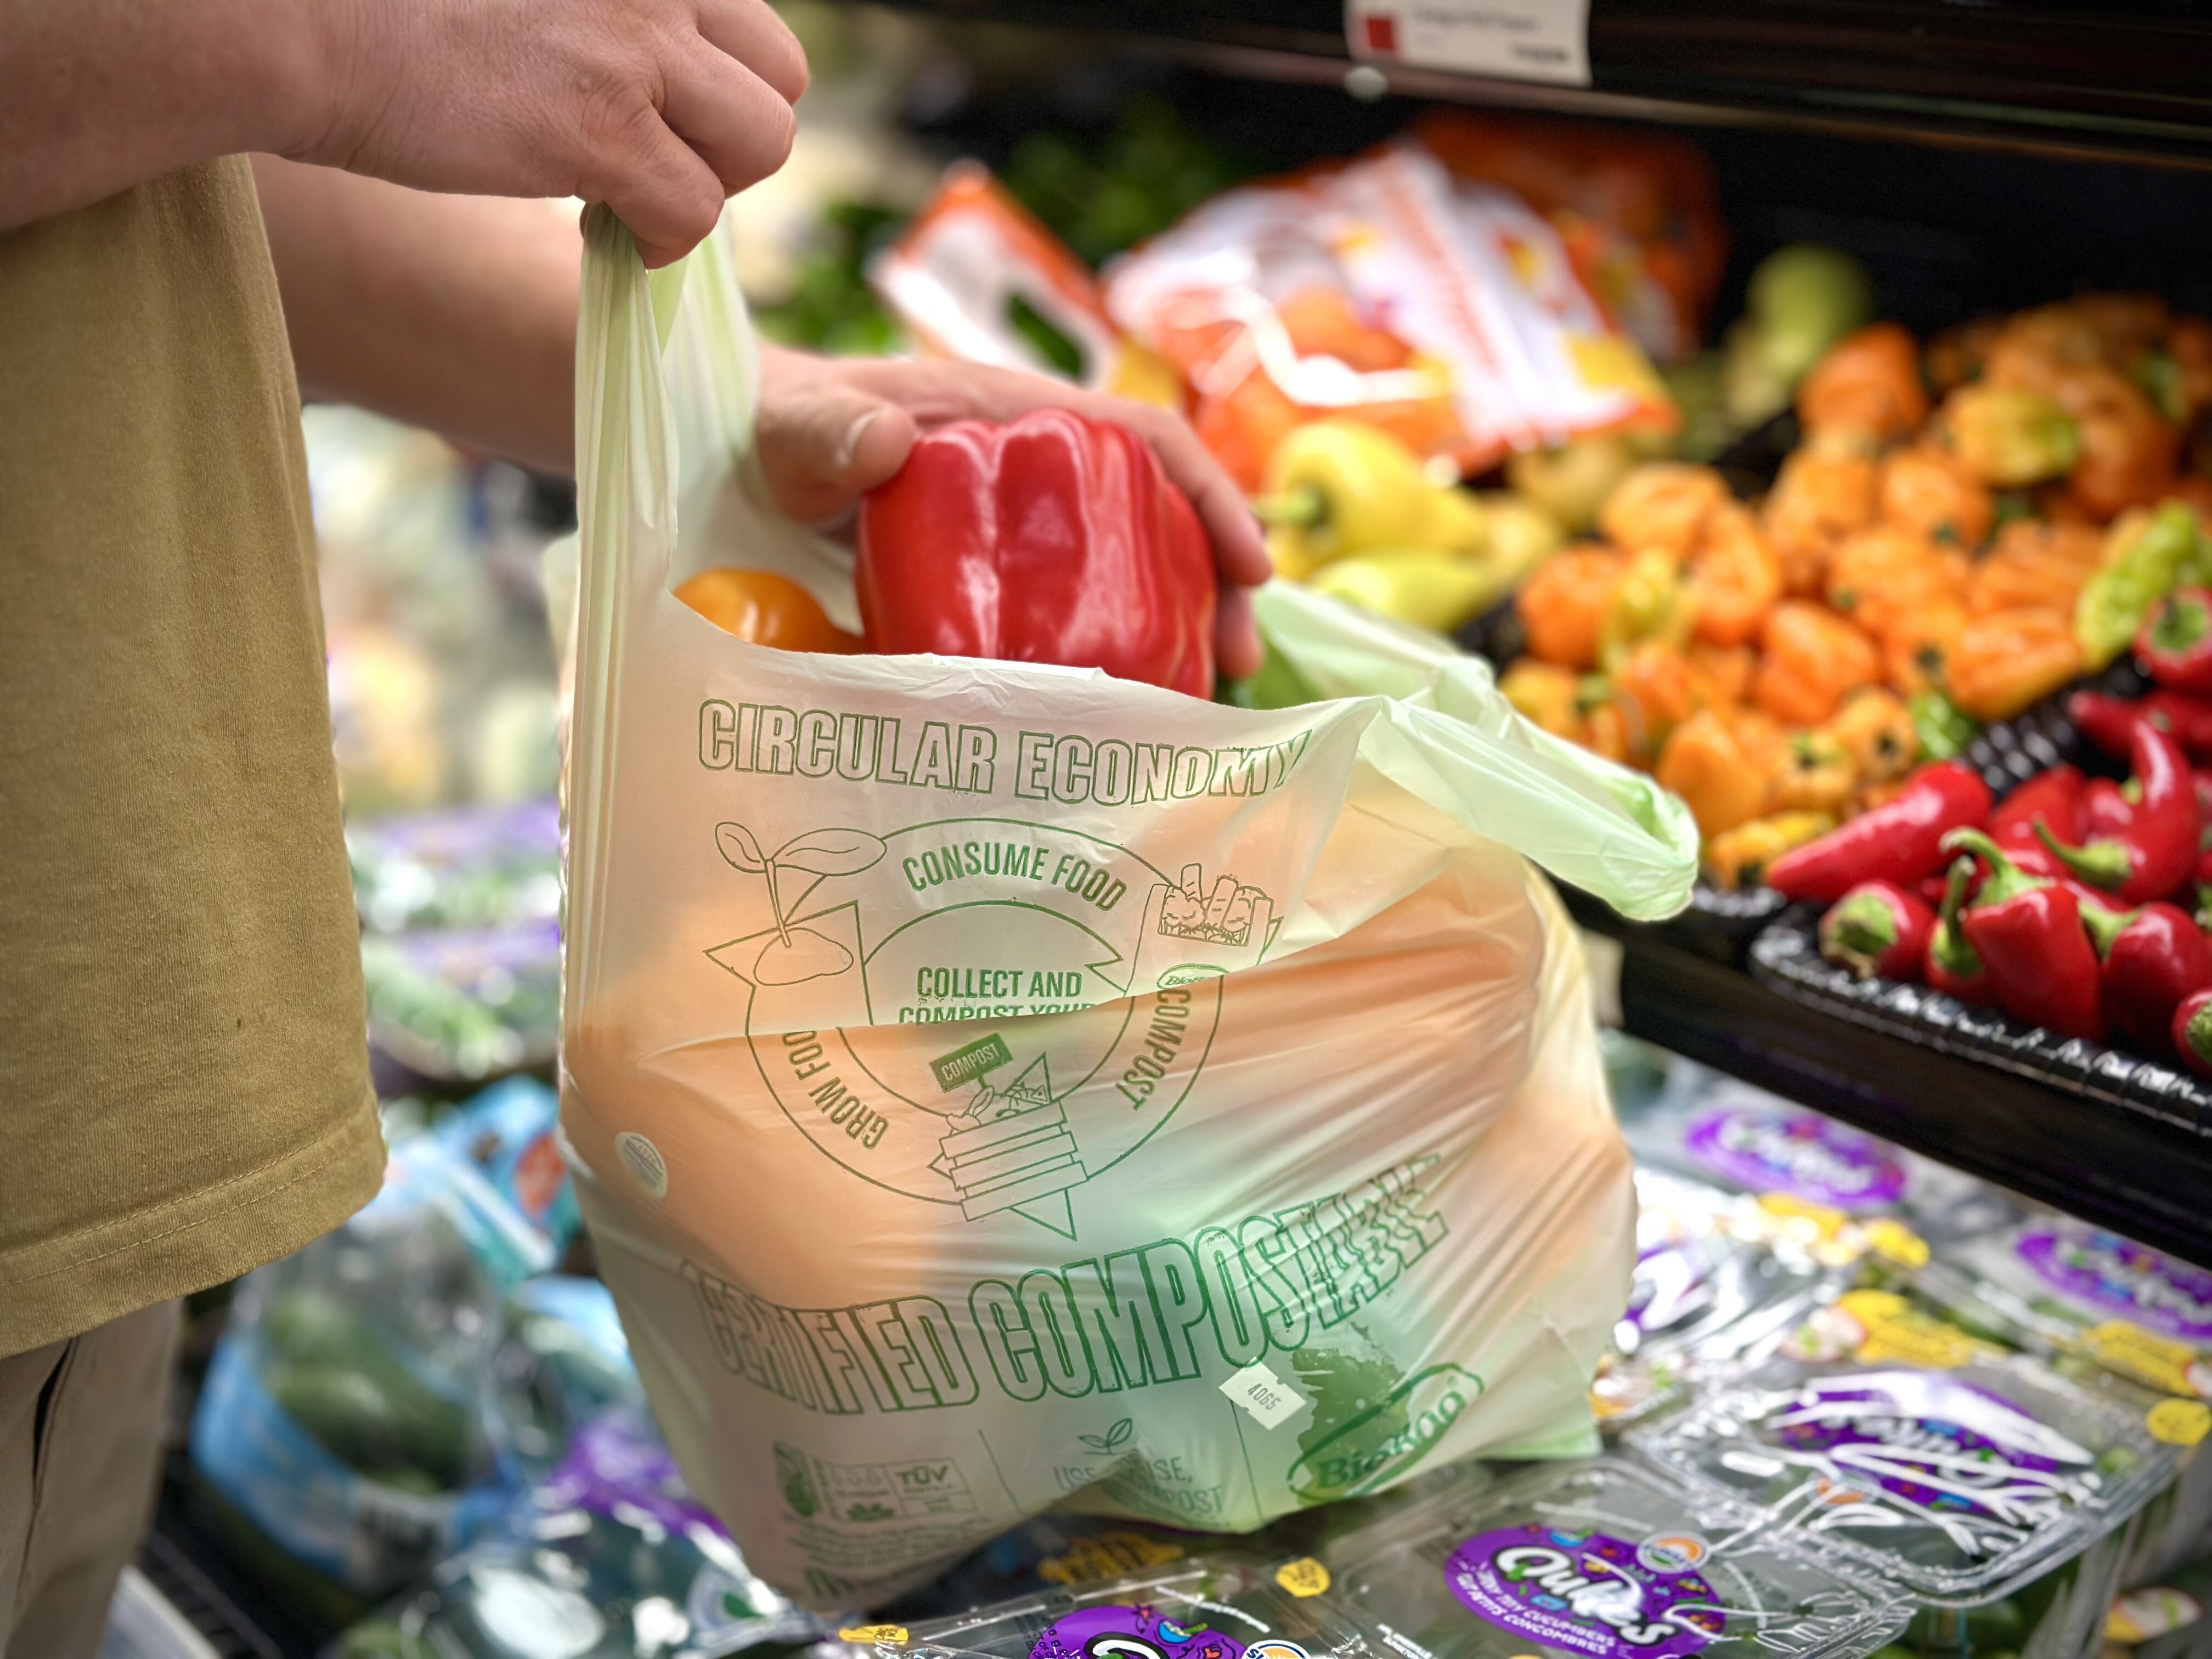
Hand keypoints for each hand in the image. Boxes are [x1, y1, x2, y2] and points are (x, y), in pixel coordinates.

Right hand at [289, 0, 806, 266]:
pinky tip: (598, 226)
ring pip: (761, 145)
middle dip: (730, 143)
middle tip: (654, 163)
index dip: (718, 93)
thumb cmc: (400, 14)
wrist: (305, 26)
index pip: (754, 31)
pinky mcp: (601, 125)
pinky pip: (694, 212)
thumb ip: (612, 20)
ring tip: (626, 194)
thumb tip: (659, 87)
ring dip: (704, 188)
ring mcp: (635, 49)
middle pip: (781, 85)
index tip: (654, 121)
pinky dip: (659, 241)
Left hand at [754, 347, 1271, 678]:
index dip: (1209, 497)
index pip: (1144, 441)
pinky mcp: (995, 579)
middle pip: (1159, 516)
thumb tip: (889, 441)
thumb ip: (830, 430)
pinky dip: (1107, 652)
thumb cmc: (776, 428)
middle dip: (1213, 583)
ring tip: (1196, 700)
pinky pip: (1072, 608)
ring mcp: (1021, 530)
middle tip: (1236, 666)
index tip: (1250, 568)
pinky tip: (1114, 709)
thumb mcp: (797, 426)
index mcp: (1018, 416)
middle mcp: (1038, 469)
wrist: (740, 458)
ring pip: (1126, 568)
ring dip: (1173, 626)